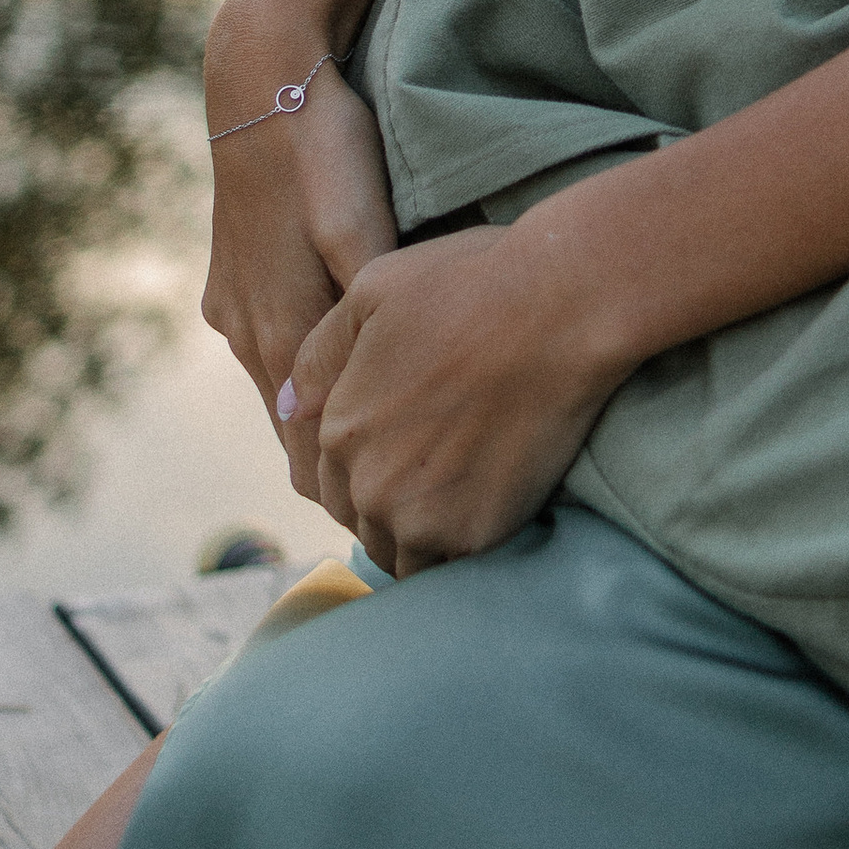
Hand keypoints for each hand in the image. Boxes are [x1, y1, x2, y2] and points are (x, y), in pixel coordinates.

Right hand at [200, 35, 398, 500]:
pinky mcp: (231, 276)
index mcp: (275, 325)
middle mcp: (244, 327)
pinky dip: (300, 376)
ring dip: (315, 423)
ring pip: (278, 388)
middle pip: (289, 427)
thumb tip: (354, 393)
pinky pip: (268, 347)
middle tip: (390, 508)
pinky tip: (333, 385)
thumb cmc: (324, 147)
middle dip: (331, 466)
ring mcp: (232, 301)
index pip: (304, 443)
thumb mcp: (356, 223)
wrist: (259, 78)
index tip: (385, 528)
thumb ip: (355, 306)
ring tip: (367, 461)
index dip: (342, 488)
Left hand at [281, 223, 613, 575]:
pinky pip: (454, 563)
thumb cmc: (472, 284)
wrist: (561, 308)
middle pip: (365, 523)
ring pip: (404, 554)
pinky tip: (490, 504)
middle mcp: (368, 483)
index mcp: (340, 428)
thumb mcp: (374, 290)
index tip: (405, 451)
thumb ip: (321, 353)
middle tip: (437, 475)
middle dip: (391, 506)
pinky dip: (465, 544)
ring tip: (462, 497)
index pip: (333, 480)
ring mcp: (421, 516)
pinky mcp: (476, 534)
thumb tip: (287, 407)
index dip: (367, 467)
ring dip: (423, 534)